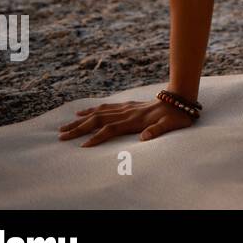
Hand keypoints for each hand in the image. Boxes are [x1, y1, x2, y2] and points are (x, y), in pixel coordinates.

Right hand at [57, 99, 193, 146]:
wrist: (181, 97)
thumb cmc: (177, 115)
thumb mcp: (171, 125)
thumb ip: (157, 130)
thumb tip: (144, 138)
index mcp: (135, 120)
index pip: (111, 130)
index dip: (97, 137)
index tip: (82, 145)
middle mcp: (127, 113)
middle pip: (98, 120)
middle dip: (79, 128)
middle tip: (61, 136)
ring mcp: (126, 108)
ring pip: (98, 113)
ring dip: (81, 119)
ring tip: (65, 126)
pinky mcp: (128, 105)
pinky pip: (106, 107)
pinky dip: (92, 109)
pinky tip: (83, 112)